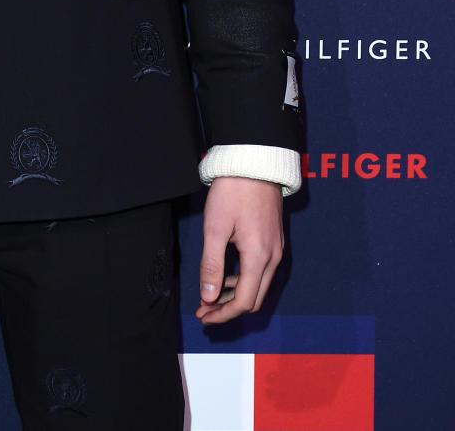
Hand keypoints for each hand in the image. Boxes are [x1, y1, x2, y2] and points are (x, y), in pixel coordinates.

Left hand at [196, 177, 283, 325]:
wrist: (254, 163)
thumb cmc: (233, 191)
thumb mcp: (215, 227)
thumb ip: (212, 265)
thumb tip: (209, 297)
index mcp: (259, 257)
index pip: (244, 302)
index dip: (222, 314)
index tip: (203, 316)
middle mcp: (273, 258)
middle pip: (254, 299)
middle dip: (228, 309)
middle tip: (204, 310)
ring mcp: (276, 249)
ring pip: (258, 286)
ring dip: (235, 295)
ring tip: (210, 295)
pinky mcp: (273, 241)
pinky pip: (261, 271)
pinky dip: (243, 280)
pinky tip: (226, 275)